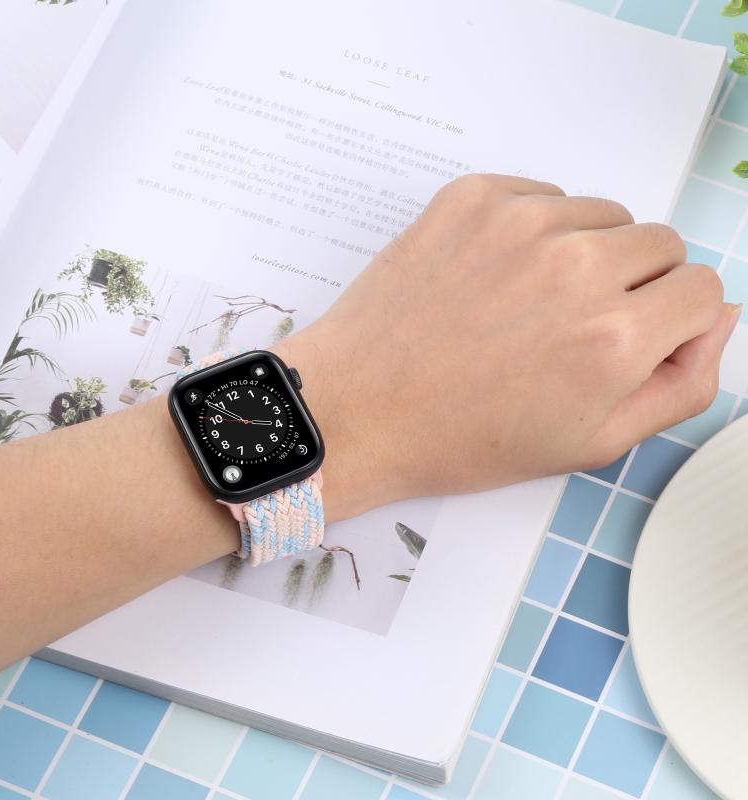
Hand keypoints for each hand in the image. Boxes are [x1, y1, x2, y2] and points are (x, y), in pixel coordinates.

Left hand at [273, 174, 738, 519]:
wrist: (359, 408)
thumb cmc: (462, 438)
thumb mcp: (588, 443)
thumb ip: (679, 385)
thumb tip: (716, 318)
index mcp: (612, 339)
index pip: (701, 289)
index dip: (671, 320)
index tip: (634, 337)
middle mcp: (575, 267)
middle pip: (660, 244)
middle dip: (633, 286)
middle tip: (571, 328)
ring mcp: (519, 224)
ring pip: (603, 215)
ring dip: (583, 254)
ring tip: (526, 306)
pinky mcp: (472, 198)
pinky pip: (543, 196)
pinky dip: (534, 230)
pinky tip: (494, 279)